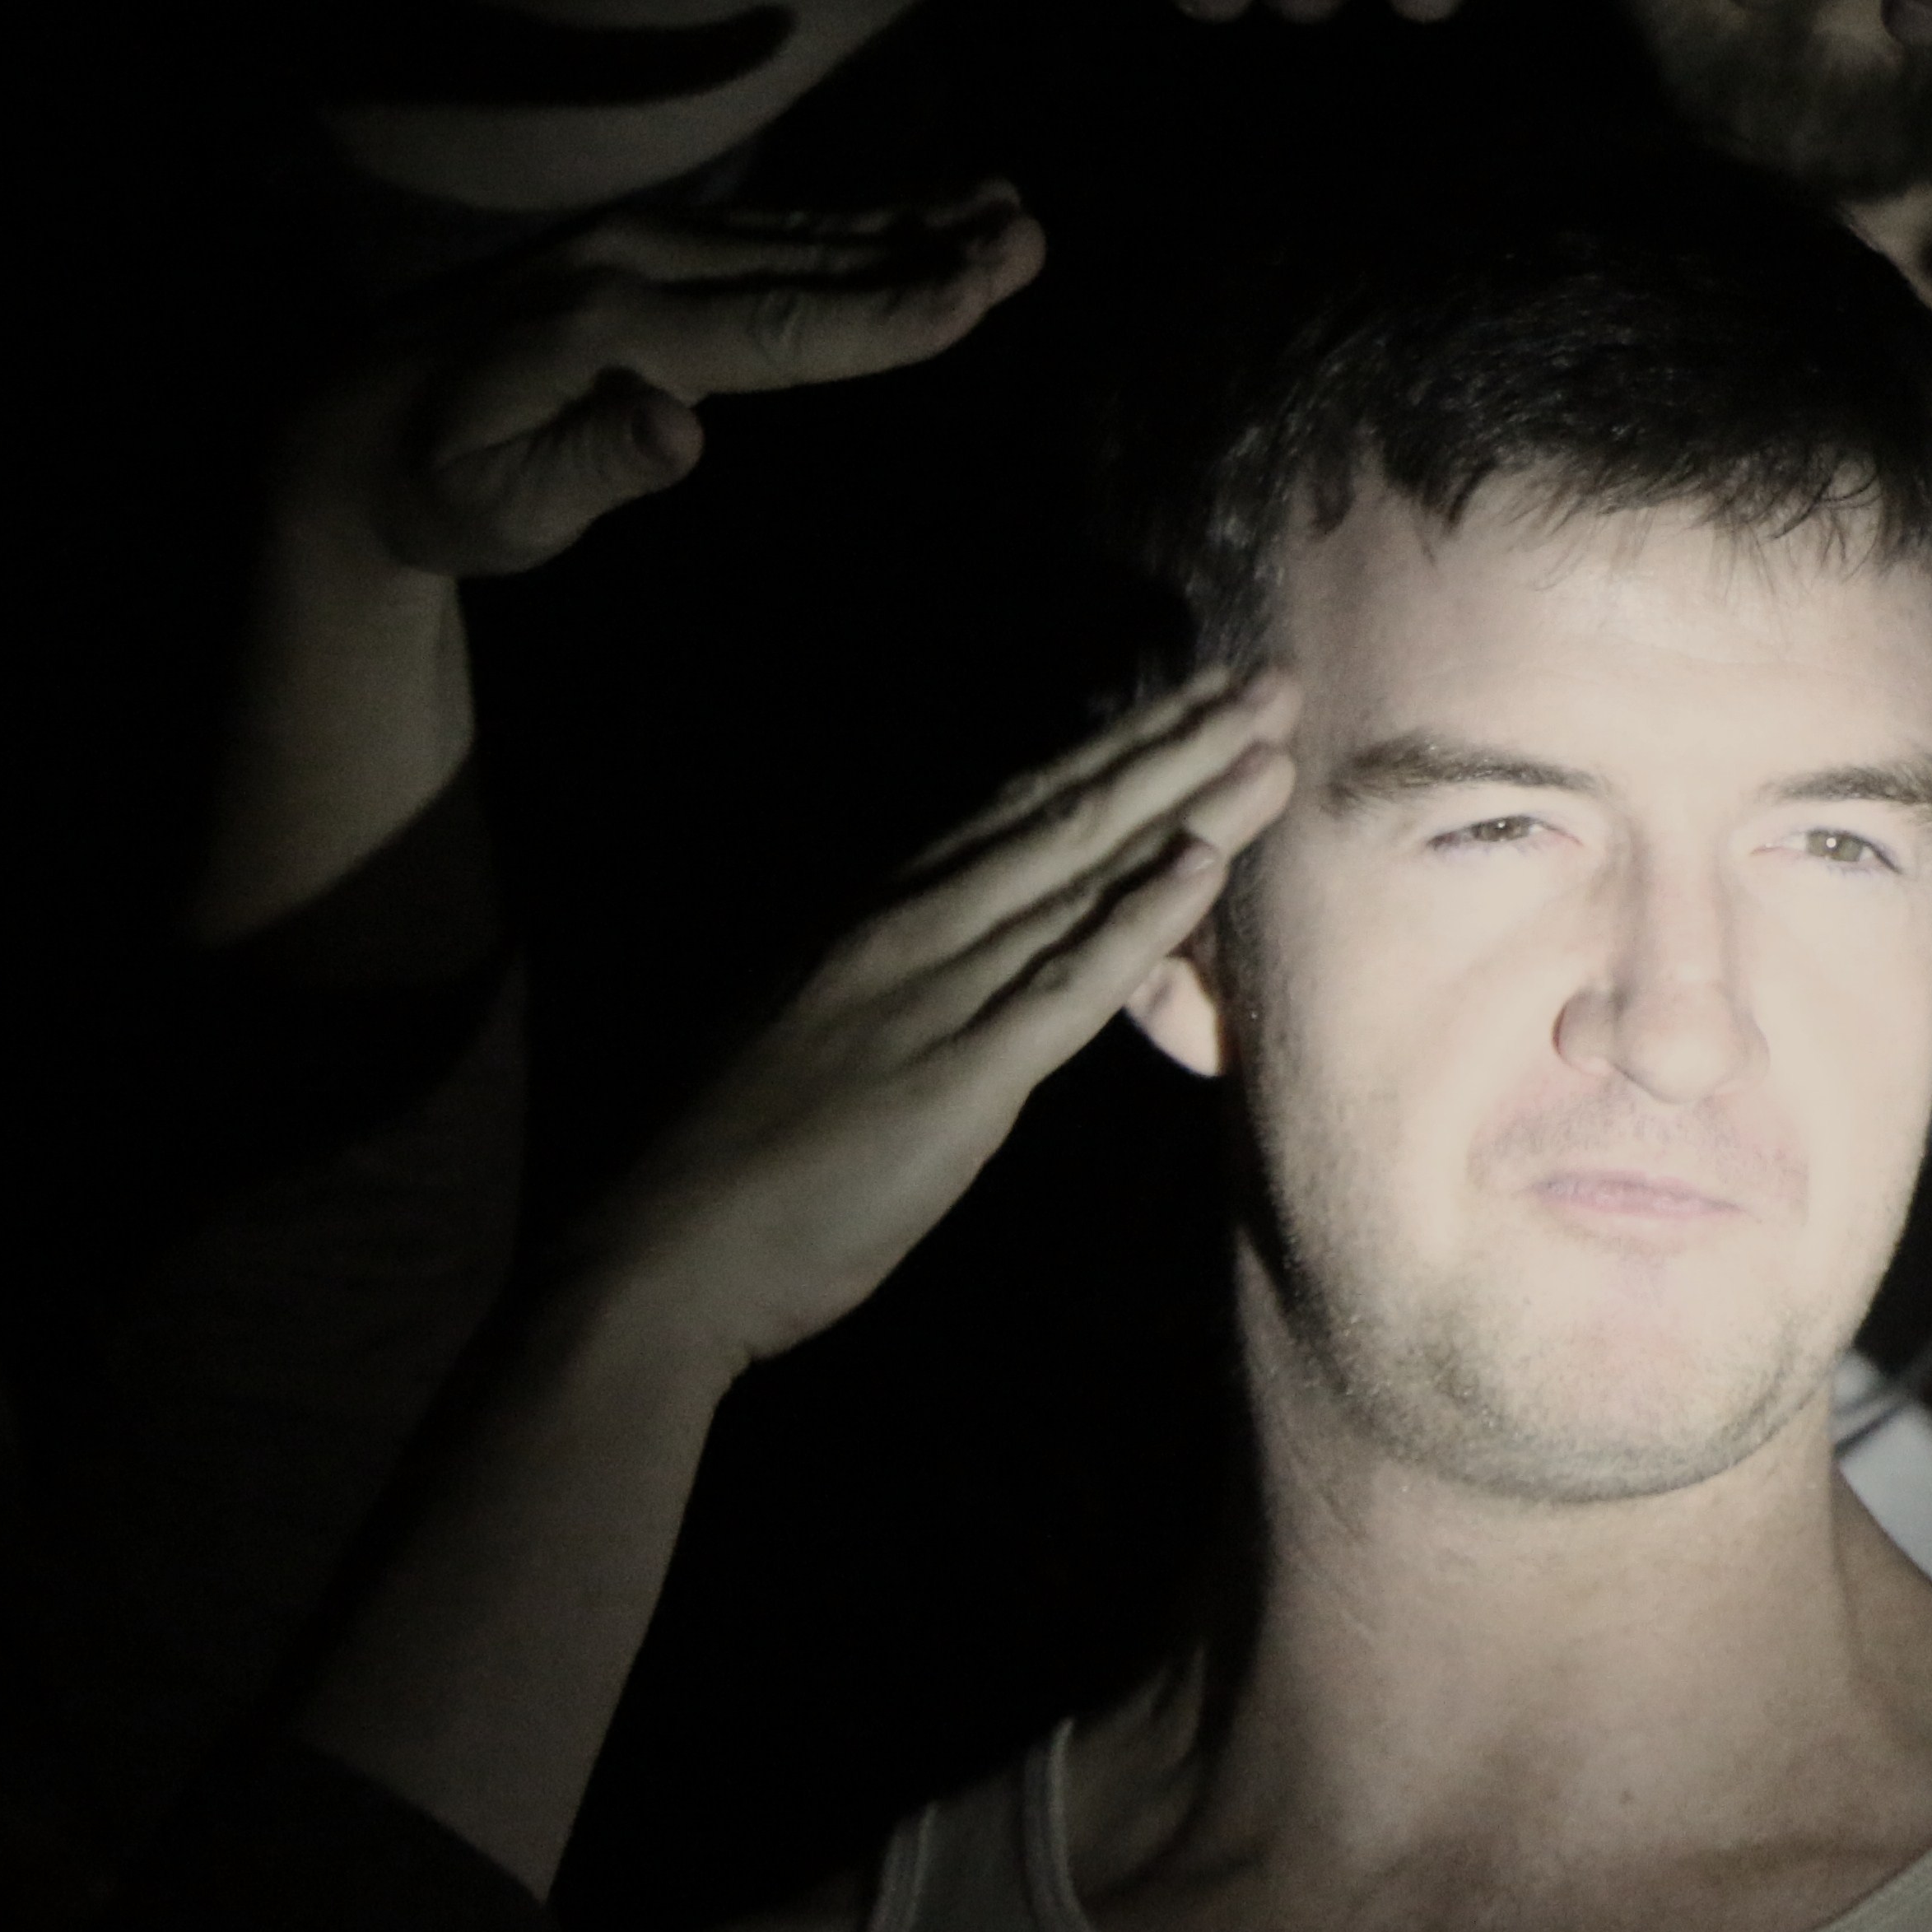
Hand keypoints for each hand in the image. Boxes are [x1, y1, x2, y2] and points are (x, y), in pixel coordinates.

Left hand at [281, 187, 1043, 578]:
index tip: (976, 296)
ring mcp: (638, 246)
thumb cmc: (435, 491)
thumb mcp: (495, 506)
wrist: (346, 430)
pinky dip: (854, 220)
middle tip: (1031, 238)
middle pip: (808, 262)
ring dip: (910, 223)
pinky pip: (770, 230)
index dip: (884, 316)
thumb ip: (591, 466)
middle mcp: (632, 265)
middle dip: (927, 252)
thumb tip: (681, 430)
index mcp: (608, 329)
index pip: (777, 327)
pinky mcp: (644, 250)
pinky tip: (923, 212)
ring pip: (800, 234)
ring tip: (1009, 211)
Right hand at [558, 670, 1298, 1374]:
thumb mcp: (818, 1024)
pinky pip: (1068, 987)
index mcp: (881, 914)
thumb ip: (897, 977)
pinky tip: (1207, 866)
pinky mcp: (960, 1078)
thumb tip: (976, 948)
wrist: (661, 1249)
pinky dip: (1140, 921)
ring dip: (1187, 803)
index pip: (1021, 808)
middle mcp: (913, 928)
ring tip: (1270, 741)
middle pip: (1068, 816)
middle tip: (1268, 683)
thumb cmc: (736, 1156)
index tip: (1195, 698)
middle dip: (1176, 744)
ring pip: (1081, 874)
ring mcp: (936, 995)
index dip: (1116, 746)